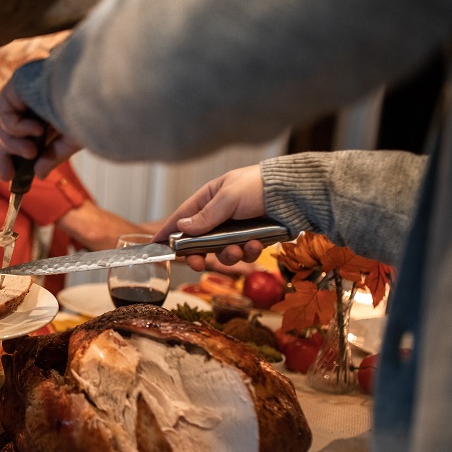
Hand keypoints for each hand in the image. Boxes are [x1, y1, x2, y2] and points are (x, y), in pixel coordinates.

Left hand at [0, 79, 81, 181]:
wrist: (91, 85)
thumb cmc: (89, 107)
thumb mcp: (71, 139)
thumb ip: (53, 155)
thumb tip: (39, 175)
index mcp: (47, 110)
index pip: (24, 133)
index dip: (13, 154)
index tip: (8, 177)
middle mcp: (33, 99)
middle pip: (8, 129)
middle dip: (8, 153)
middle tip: (8, 176)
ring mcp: (23, 90)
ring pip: (4, 125)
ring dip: (14, 144)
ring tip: (31, 152)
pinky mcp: (16, 83)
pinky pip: (4, 112)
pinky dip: (17, 127)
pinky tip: (36, 128)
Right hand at [153, 165, 267, 270]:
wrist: (296, 194)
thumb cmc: (259, 186)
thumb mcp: (228, 198)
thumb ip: (205, 216)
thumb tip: (182, 226)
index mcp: (209, 198)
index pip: (182, 217)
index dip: (168, 231)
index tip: (155, 246)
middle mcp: (220, 216)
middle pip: (199, 242)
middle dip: (199, 255)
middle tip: (198, 264)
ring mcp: (236, 229)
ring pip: (222, 251)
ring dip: (228, 255)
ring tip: (238, 249)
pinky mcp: (252, 239)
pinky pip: (243, 253)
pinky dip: (248, 252)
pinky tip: (256, 244)